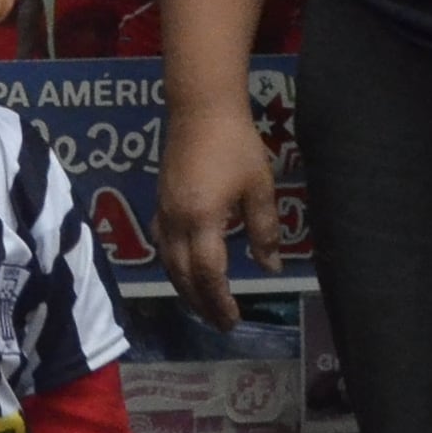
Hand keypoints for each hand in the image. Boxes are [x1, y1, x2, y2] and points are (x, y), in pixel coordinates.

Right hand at [156, 97, 279, 325]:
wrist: (200, 109)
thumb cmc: (236, 146)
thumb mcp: (259, 189)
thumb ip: (264, 231)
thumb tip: (271, 267)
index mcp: (202, 220)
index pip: (208, 273)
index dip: (220, 300)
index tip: (234, 319)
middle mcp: (176, 221)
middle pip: (183, 274)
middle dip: (201, 302)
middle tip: (220, 323)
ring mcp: (164, 211)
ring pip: (167, 262)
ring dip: (184, 288)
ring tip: (202, 304)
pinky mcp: (160, 202)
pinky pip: (161, 244)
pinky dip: (172, 265)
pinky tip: (183, 268)